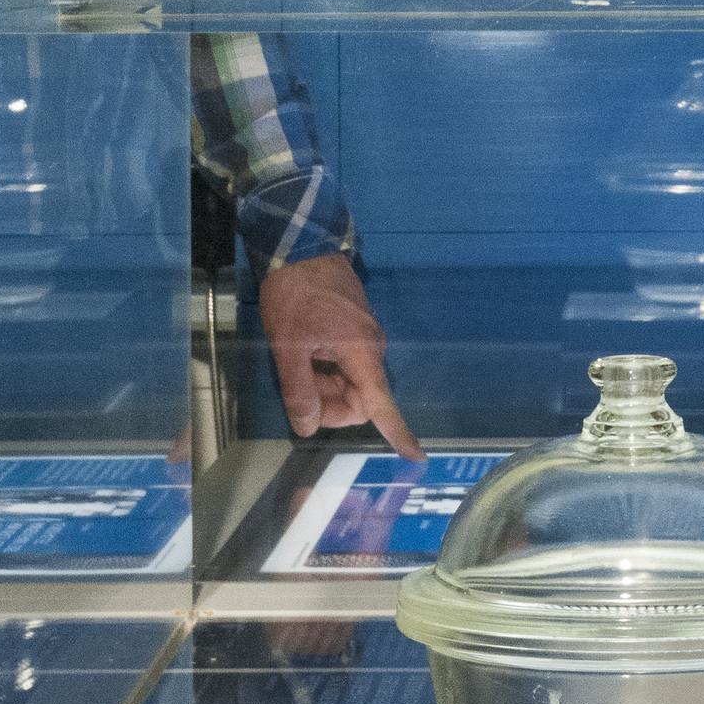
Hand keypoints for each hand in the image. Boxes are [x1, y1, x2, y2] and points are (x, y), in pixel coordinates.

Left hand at [258, 253, 420, 460]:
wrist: (301, 246)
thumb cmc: (295, 295)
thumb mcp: (288, 346)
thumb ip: (299, 390)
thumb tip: (307, 427)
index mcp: (362, 353)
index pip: (381, 404)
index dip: (397, 433)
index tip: (415, 457)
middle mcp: (371, 349)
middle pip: (358, 398)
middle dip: (328, 403)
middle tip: (296, 385)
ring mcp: (364, 336)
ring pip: (349, 381)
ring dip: (324, 384)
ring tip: (296, 361)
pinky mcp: (354, 328)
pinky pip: (345, 363)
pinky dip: (325, 368)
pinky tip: (305, 351)